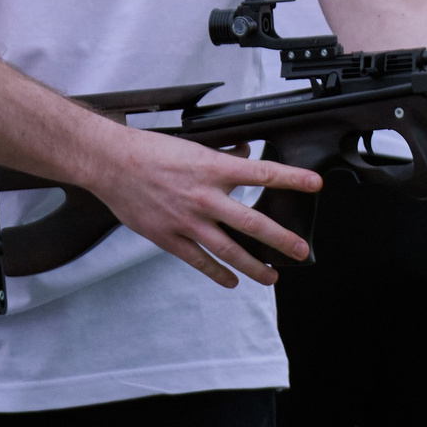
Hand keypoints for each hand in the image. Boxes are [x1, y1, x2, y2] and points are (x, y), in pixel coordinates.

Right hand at [86, 124, 322, 288]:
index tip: (314, 184)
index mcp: (213, 168)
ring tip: (271, 276)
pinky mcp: (170, 238)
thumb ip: (223, 155)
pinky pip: (199, 261)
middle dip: (281, 239)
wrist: (111, 163)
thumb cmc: (150, 151)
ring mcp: (188, 221)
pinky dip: (217, 273)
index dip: (292, 179)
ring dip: (253, 266)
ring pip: (228, 250)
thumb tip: (245, 155)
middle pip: (252, 222)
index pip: (262, 173)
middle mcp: (205, 196)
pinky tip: (231, 281)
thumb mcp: (194, 145)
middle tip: (300, 250)